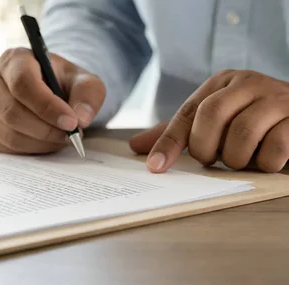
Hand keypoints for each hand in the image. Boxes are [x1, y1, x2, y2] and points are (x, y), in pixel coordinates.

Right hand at [0, 48, 104, 153]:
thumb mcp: (83, 81)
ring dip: (39, 143)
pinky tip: (45, 142)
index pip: (23, 84)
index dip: (47, 106)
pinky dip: (29, 150)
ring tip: (60, 139)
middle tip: (70, 136)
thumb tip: (81, 119)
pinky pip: (4, 146)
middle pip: (11, 112)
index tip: (71, 123)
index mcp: (14, 59)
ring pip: (8, 133)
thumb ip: (88, 95)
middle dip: (45, 130)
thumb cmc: (63, 83)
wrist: (47, 90)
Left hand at [129, 69, 288, 172]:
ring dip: (236, 158)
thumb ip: (179, 133)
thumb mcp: (216, 122)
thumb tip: (136, 146)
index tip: (155, 168)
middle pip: (211, 116)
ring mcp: (277, 99)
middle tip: (212, 160)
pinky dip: (265, 163)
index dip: (169, 142)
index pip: (188, 112)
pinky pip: (275, 147)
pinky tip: (267, 160)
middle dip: (205, 148)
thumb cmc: (253, 121)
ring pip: (242, 133)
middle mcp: (249, 84)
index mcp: (223, 82)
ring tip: (242, 160)